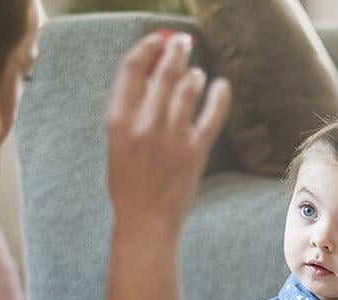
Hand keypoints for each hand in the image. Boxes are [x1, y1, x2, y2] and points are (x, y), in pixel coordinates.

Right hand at [105, 30, 230, 237]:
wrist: (145, 220)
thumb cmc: (128, 183)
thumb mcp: (116, 144)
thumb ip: (128, 112)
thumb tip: (149, 77)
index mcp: (118, 121)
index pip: (131, 69)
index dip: (146, 48)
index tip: (156, 40)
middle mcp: (145, 125)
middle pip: (163, 72)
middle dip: (175, 51)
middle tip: (183, 43)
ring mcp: (172, 137)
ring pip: (188, 89)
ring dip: (194, 75)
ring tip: (196, 74)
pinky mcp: (195, 151)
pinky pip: (212, 115)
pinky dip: (219, 96)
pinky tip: (221, 86)